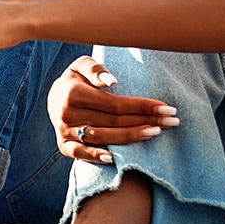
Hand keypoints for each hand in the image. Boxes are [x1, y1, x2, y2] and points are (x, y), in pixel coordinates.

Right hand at [47, 56, 179, 164]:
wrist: (53, 97)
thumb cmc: (76, 79)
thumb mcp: (81, 65)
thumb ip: (95, 69)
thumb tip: (112, 82)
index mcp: (74, 93)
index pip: (116, 103)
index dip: (142, 106)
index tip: (166, 108)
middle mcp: (68, 113)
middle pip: (114, 121)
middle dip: (145, 121)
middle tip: (171, 122)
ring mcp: (65, 130)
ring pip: (103, 137)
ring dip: (131, 136)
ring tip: (156, 133)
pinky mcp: (63, 144)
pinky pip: (79, 153)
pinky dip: (95, 157)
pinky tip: (114, 158)